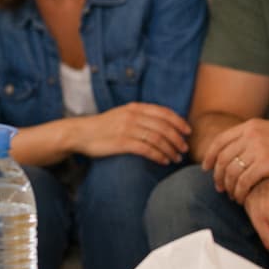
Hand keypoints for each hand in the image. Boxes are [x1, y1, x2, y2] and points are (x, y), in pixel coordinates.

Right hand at [75, 102, 189, 164]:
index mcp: (135, 108)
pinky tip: (163, 161)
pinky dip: (158, 156)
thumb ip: (139, 116)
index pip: (163, 112)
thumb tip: (161, 124)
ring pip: (157, 139)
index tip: (187, 131)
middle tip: (184, 148)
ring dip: (170, 149)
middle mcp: (133, 116)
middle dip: (177, 138)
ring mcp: (127, 129)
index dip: (178, 121)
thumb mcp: (122, 114)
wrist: (80, 133)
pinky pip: (147, 149)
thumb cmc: (103, 126)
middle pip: (164, 127)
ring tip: (176, 158)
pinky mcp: (122, 143)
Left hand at [202, 118, 268, 202]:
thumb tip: (237, 149)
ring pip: (231, 171)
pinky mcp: (267, 163)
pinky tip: (242, 198)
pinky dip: (240, 192)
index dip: (210, 156)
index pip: (220, 140)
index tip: (206, 168)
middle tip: (219, 187)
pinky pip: (244, 181)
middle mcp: (251, 134)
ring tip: (232, 195)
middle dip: (217, 175)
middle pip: (223, 158)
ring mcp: (258, 148)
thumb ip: (253, 137)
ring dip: (229, 186)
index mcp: (251, 125)